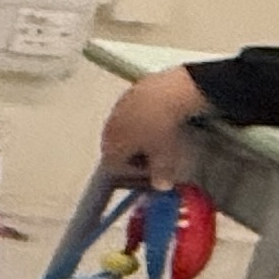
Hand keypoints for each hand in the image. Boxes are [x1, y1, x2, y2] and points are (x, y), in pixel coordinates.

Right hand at [102, 67, 213, 185]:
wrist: (169, 93)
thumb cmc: (162, 130)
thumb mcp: (165, 156)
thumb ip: (161, 174)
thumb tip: (161, 186)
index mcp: (112, 146)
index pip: (113, 166)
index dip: (132, 172)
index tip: (150, 172)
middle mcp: (109, 128)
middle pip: (115, 146)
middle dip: (132, 153)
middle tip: (154, 155)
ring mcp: (117, 109)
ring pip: (122, 128)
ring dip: (137, 135)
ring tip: (158, 135)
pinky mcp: (128, 93)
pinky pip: (131, 111)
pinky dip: (142, 118)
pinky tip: (159, 117)